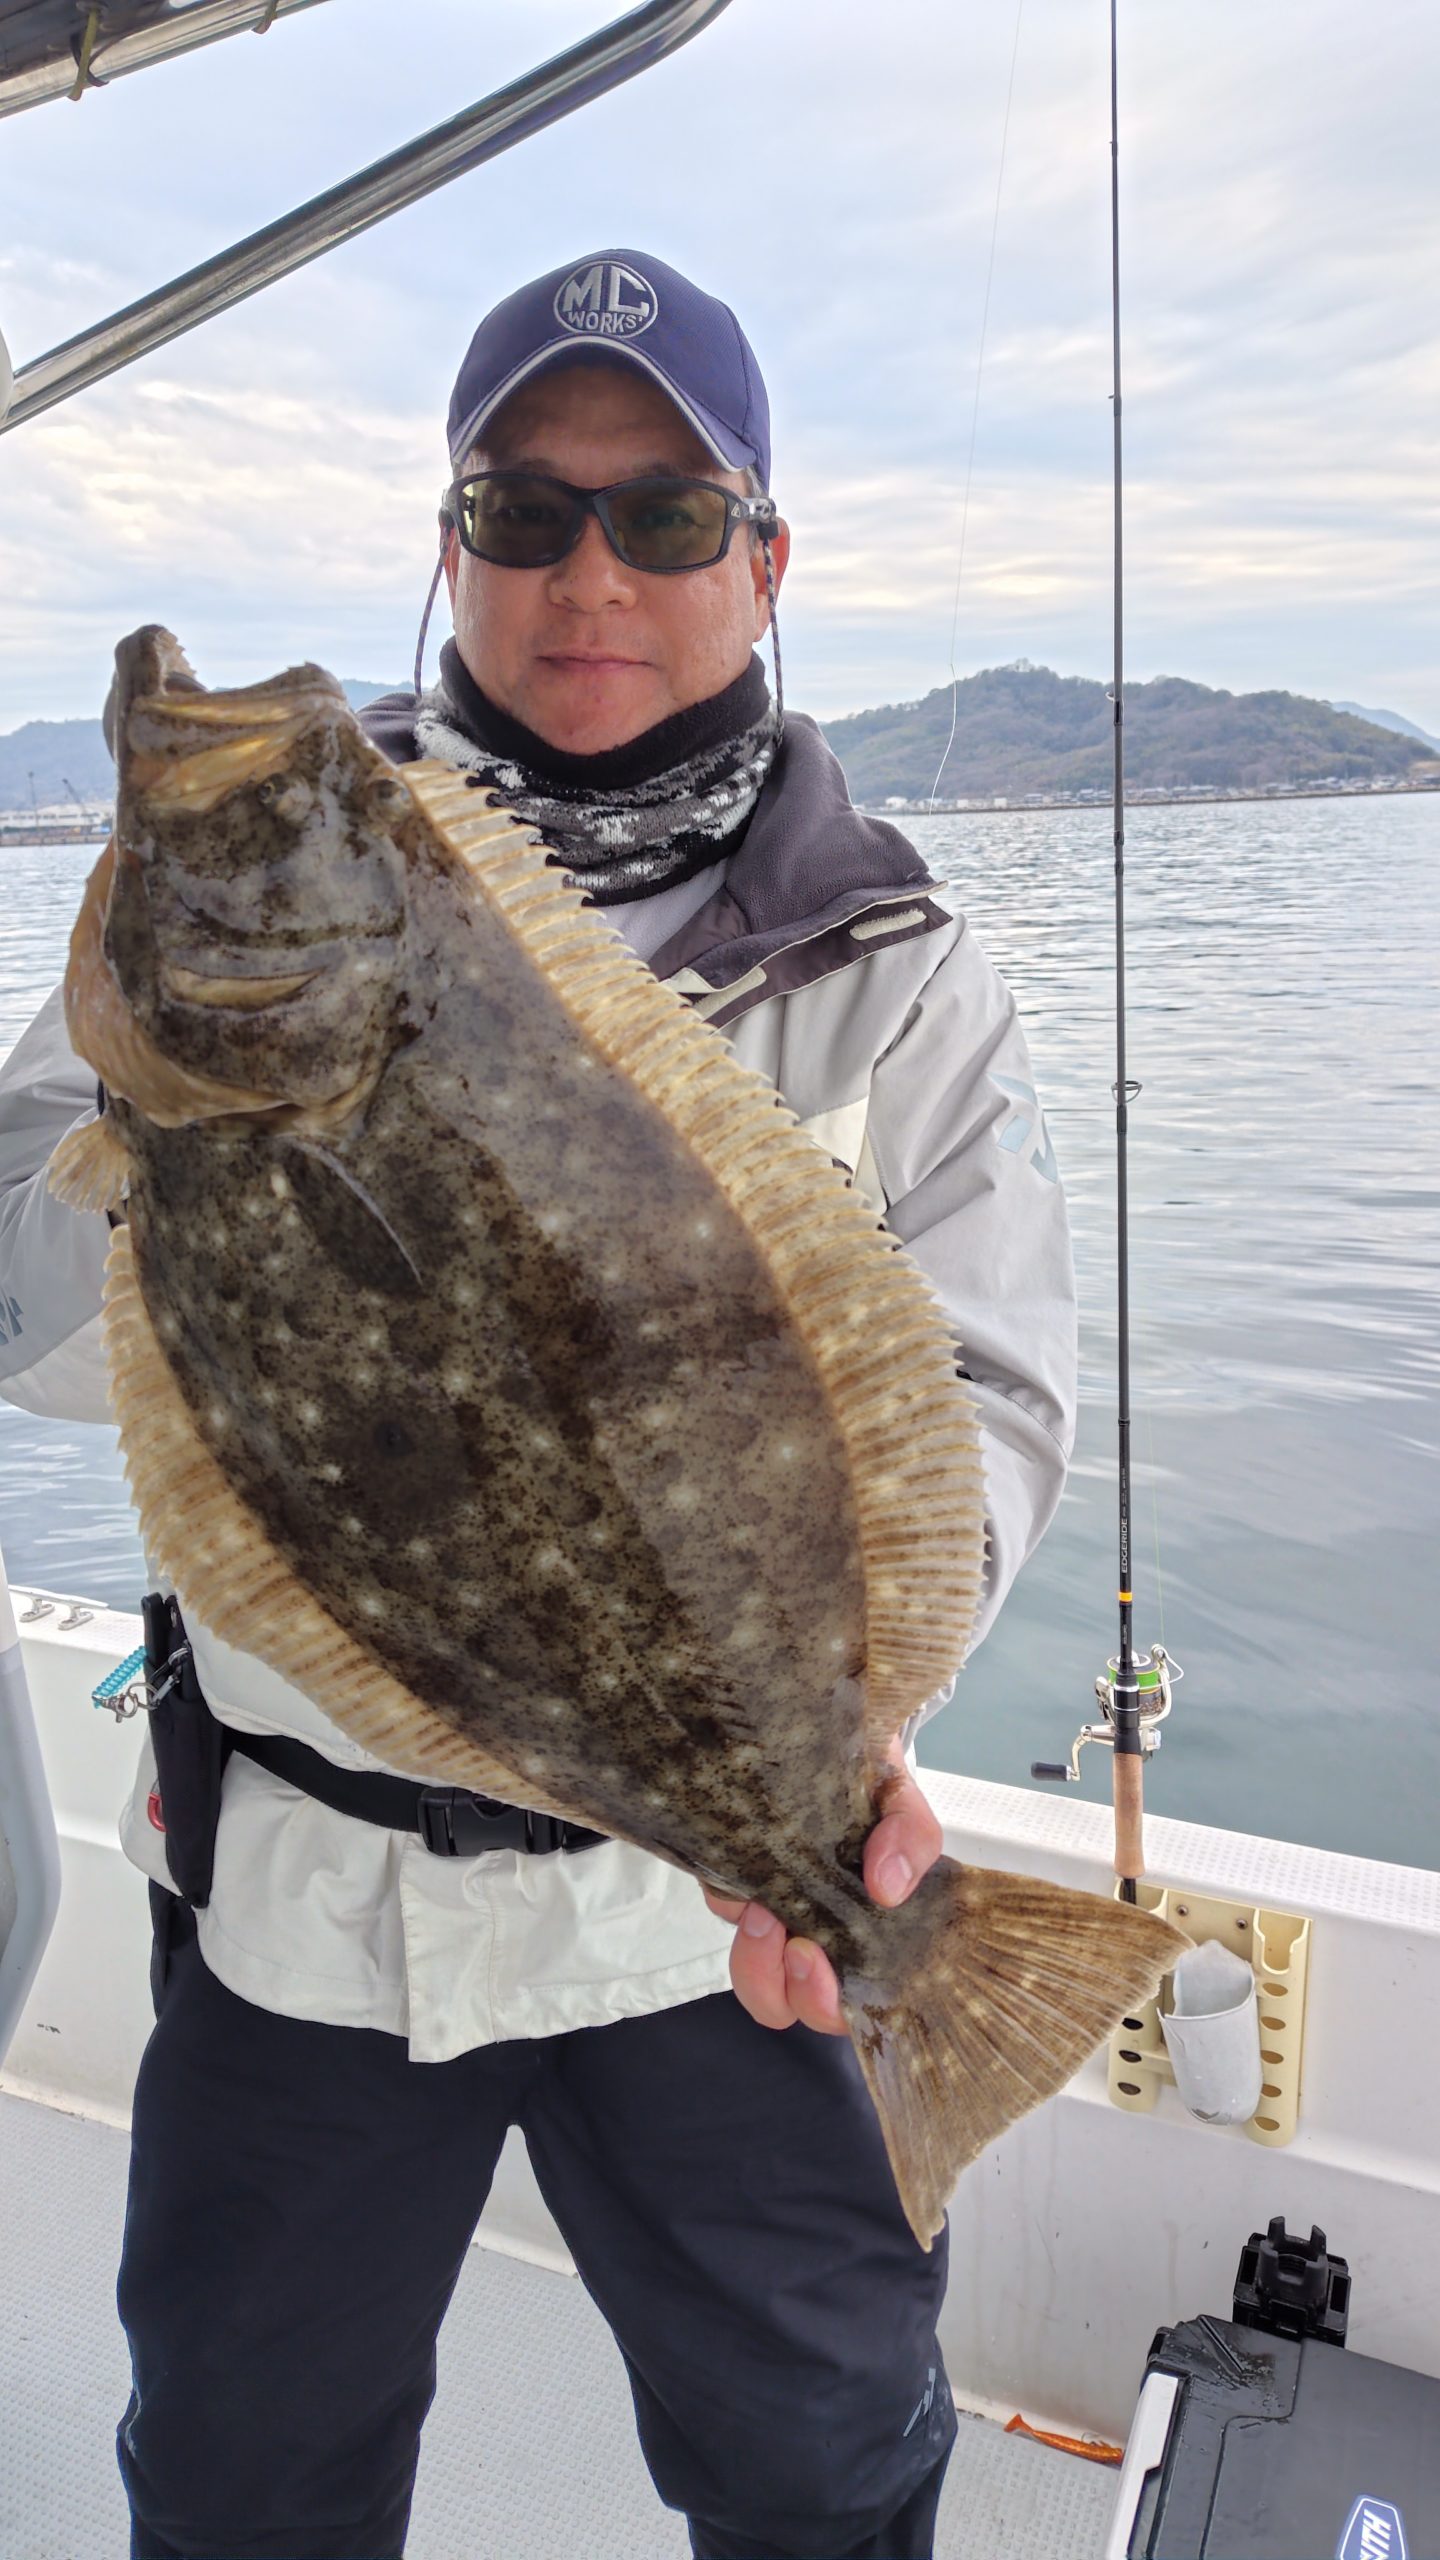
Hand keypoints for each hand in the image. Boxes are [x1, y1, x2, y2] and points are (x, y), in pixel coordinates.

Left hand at [699, 1742, 942, 2033]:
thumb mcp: (899, 1798)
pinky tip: (742, 1863)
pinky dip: (728, 1898)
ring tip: (762, 1907)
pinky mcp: (733, 1883)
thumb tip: (889, 1887)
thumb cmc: (867, 1775)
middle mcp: (817, 1933)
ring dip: (755, 1959)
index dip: (831, 2005)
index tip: (818, 1960)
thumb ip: (911, 1835)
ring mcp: (773, 1913)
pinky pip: (724, 1911)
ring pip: (753, 1978)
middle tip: (795, 1941)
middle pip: (791, 2005)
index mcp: (867, 1931)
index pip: (854, 2003)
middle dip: (788, 1987)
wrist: (820, 1729)